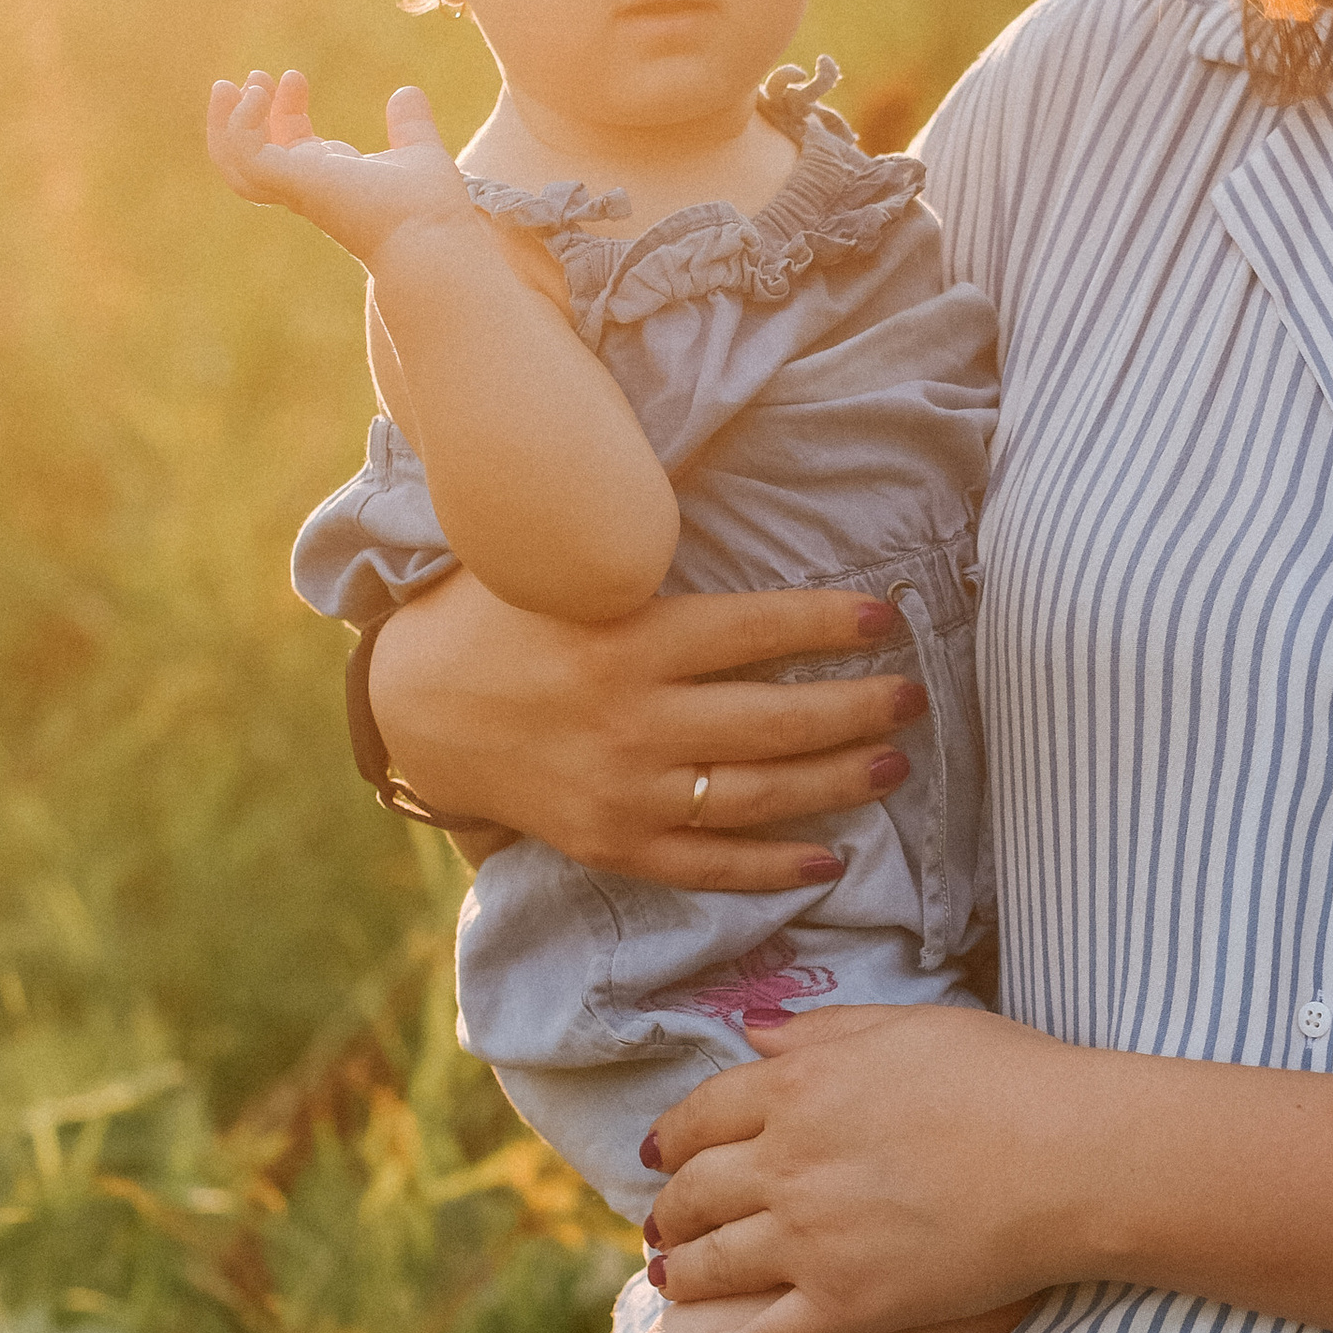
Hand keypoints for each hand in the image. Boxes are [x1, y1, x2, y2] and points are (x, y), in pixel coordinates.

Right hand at [207, 68, 476, 271]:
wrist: (432, 235)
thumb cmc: (428, 209)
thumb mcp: (417, 151)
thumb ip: (410, 124)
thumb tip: (407, 92)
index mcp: (332, 180)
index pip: (293, 145)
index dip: (286, 109)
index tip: (295, 77)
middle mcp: (307, 188)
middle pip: (253, 156)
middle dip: (244, 116)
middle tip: (257, 77)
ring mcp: (294, 188)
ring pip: (234, 163)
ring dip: (226, 122)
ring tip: (228, 85)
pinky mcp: (289, 183)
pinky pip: (244, 154)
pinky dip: (240, 125)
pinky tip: (259, 95)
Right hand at [370, 570, 932, 884]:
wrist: (416, 713)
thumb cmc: (496, 620)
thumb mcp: (557, 566)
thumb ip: (631, 542)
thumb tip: (716, 466)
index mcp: (627, 639)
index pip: (756, 631)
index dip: (830, 624)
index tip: (887, 617)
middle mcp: (633, 719)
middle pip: (775, 720)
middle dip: (859, 710)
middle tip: (916, 698)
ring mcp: (625, 790)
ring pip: (757, 794)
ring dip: (837, 781)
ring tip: (894, 763)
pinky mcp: (612, 844)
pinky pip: (709, 865)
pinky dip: (774, 865)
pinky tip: (830, 855)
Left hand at [651, 1006, 1088, 1332]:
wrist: (1074, 1159)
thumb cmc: (1010, 1077)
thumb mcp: (909, 1025)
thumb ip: (822, 1031)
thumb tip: (753, 1031)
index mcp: (798, 1090)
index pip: (700, 1116)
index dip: (670, 1137)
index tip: (657, 1153)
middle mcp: (787, 1165)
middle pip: (694, 1193)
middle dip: (668, 1209)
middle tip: (660, 1223)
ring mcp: (812, 1242)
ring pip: (712, 1265)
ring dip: (678, 1273)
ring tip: (668, 1279)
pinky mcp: (848, 1309)